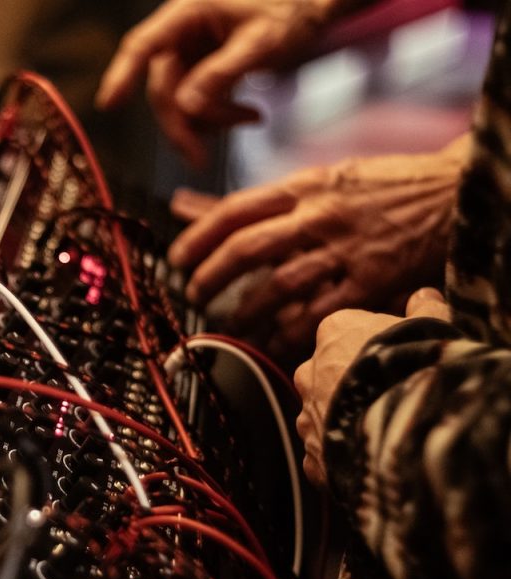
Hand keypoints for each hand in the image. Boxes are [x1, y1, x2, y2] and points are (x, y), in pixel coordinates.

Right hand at [95, 0, 334, 167]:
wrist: (313, 7)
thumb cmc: (290, 10)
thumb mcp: (261, 42)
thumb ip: (221, 74)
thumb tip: (185, 106)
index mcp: (188, 13)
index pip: (142, 45)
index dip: (121, 75)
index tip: (108, 105)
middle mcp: (181, 33)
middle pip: (162, 88)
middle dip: (183, 125)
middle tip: (201, 159)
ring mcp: (191, 53)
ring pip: (180, 102)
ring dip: (208, 122)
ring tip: (251, 119)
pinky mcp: (202, 69)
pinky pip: (197, 103)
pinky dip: (218, 117)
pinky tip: (250, 116)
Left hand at [169, 137, 467, 353]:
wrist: (460, 191)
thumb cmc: (387, 188)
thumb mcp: (324, 180)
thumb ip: (260, 202)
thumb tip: (184, 202)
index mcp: (307, 186)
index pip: (235, 209)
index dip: (197, 237)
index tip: (176, 259)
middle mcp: (321, 214)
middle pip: (247, 248)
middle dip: (210, 277)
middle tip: (194, 296)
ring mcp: (348, 248)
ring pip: (280, 283)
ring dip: (246, 310)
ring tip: (230, 322)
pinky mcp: (374, 279)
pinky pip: (322, 311)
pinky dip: (292, 330)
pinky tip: (274, 340)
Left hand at [294, 288, 449, 487]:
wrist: (405, 426)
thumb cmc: (416, 367)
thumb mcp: (432, 326)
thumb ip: (425, 309)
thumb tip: (424, 295)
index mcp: (333, 332)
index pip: (348, 332)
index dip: (376, 346)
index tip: (398, 357)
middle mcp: (309, 372)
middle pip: (330, 373)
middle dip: (352, 382)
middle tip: (389, 396)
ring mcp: (307, 415)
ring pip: (323, 414)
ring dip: (345, 420)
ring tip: (382, 430)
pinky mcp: (312, 455)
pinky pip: (324, 453)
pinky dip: (341, 457)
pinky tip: (367, 459)